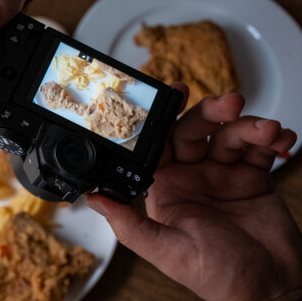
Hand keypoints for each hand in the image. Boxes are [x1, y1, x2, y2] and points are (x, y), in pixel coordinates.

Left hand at [87, 89, 301, 299]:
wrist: (272, 289)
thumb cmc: (218, 277)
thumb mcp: (167, 249)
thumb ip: (130, 224)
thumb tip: (93, 199)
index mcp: (166, 189)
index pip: (159, 143)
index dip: (164, 117)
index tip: (174, 93)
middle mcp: (192, 178)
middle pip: (195, 130)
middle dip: (212, 112)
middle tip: (231, 104)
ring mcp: (223, 176)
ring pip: (230, 135)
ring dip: (249, 126)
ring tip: (267, 131)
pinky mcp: (253, 178)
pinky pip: (259, 149)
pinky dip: (271, 138)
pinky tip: (282, 140)